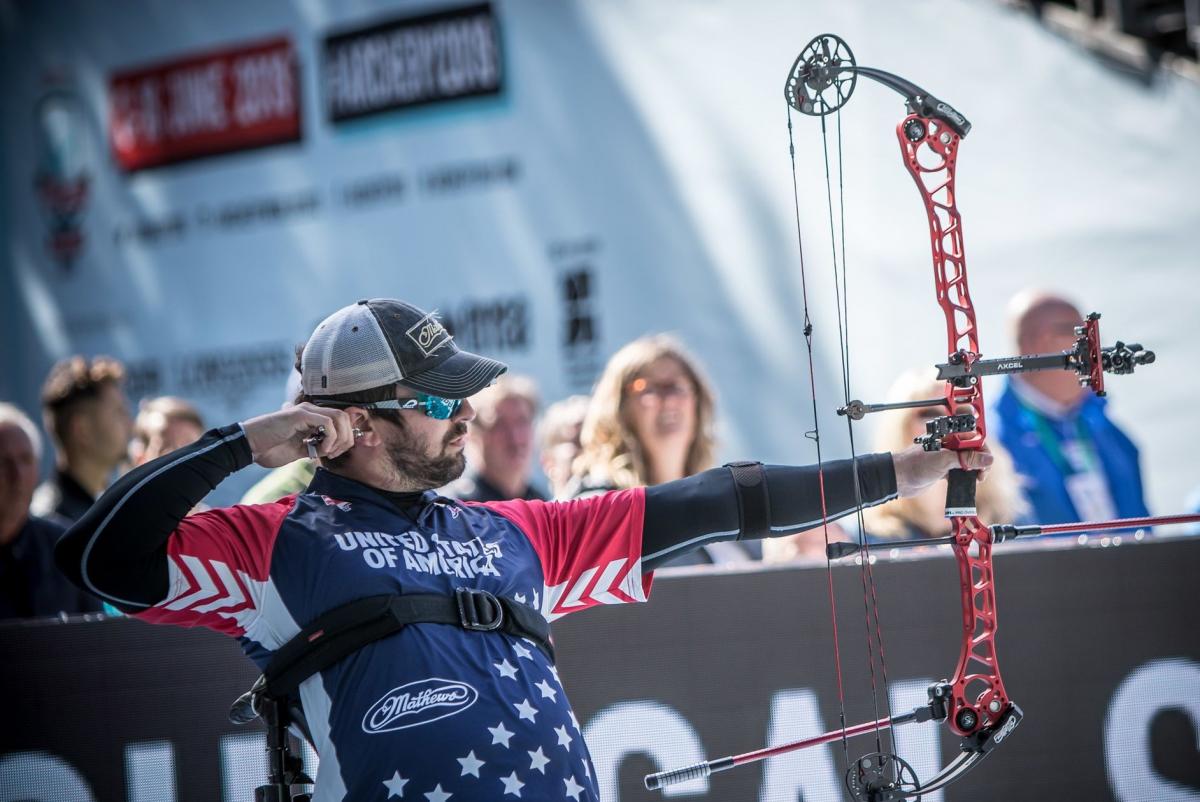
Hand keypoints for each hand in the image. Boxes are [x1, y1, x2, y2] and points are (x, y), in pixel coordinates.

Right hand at [240, 403, 356, 467]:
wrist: (248, 446)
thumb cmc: (269, 449)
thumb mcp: (299, 450)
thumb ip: (315, 447)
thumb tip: (331, 449)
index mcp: (311, 418)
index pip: (340, 420)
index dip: (344, 437)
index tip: (335, 454)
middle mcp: (310, 410)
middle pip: (344, 417)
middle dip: (346, 438)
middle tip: (334, 454)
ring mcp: (305, 410)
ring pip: (339, 417)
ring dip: (339, 437)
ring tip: (328, 451)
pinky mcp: (300, 414)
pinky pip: (327, 422)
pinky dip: (330, 437)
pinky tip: (319, 449)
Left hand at [892, 445, 992, 498]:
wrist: (898, 479)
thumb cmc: (914, 464)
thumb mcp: (943, 460)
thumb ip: (966, 458)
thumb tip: (987, 459)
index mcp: (947, 436)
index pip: (973, 438)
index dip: (982, 449)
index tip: (987, 461)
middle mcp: (948, 445)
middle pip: (972, 450)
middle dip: (981, 461)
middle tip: (982, 473)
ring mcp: (945, 458)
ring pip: (967, 462)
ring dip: (975, 470)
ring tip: (978, 479)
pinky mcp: (942, 470)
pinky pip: (960, 472)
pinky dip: (966, 477)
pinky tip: (968, 483)